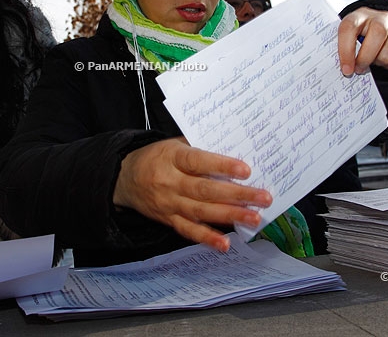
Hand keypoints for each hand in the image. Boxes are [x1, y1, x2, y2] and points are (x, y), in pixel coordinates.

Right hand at [112, 137, 271, 251]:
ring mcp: (170, 204)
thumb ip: (198, 148)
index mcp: (172, 158)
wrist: (125, 179)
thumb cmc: (156, 158)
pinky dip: (208, 239)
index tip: (246, 170)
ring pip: (201, 212)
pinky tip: (226, 243)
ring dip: (230, 216)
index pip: (198, 162)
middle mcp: (170, 183)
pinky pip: (189, 231)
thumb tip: (232, 150)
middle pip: (205, 190)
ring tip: (254, 217)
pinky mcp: (169, 220)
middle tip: (263, 197)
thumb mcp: (172, 145)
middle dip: (237, 195)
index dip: (221, 166)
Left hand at [338, 7, 387, 75]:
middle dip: (366, 58)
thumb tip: (345, 69)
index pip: (349, 27)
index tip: (346, 69)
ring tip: (373, 60)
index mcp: (359, 15)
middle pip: (377, 34)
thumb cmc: (359, 36)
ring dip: (379, 63)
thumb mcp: (348, 37)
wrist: (382, 27)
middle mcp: (380, 17)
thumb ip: (344, 48)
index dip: (346, 50)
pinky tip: (384, 59)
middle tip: (358, 69)